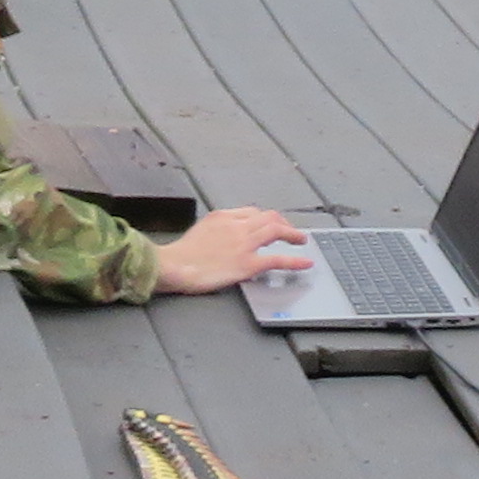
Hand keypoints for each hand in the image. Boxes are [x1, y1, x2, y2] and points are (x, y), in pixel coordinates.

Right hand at [151, 206, 313, 296]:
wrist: (172, 265)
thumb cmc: (180, 255)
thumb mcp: (199, 231)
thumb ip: (217, 229)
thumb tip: (226, 236)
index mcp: (223, 217)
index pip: (252, 212)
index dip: (267, 218)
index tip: (273, 224)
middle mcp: (236, 226)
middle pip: (269, 217)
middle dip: (284, 223)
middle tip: (291, 232)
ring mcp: (244, 244)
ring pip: (276, 231)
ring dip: (293, 234)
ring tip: (302, 240)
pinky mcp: (248, 263)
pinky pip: (278, 259)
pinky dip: (295, 260)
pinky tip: (306, 262)